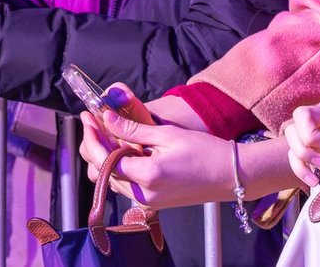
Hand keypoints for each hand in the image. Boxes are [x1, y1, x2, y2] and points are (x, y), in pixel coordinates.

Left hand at [77, 108, 235, 207]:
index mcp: (147, 176)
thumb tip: (107, 118)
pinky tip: (122, 148)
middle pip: (103, 172)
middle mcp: (143, 194)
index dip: (92, 137)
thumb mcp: (168, 135)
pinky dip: (119, 167)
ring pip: (113, 180)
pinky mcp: (153, 202)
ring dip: (104, 157)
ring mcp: (147, 201)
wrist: (231, 175)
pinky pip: (126, 185)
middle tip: (92, 121)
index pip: (104, 159)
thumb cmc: (206, 152)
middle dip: (93, 145)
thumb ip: (134, 129)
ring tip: (104, 131)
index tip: (88, 116)